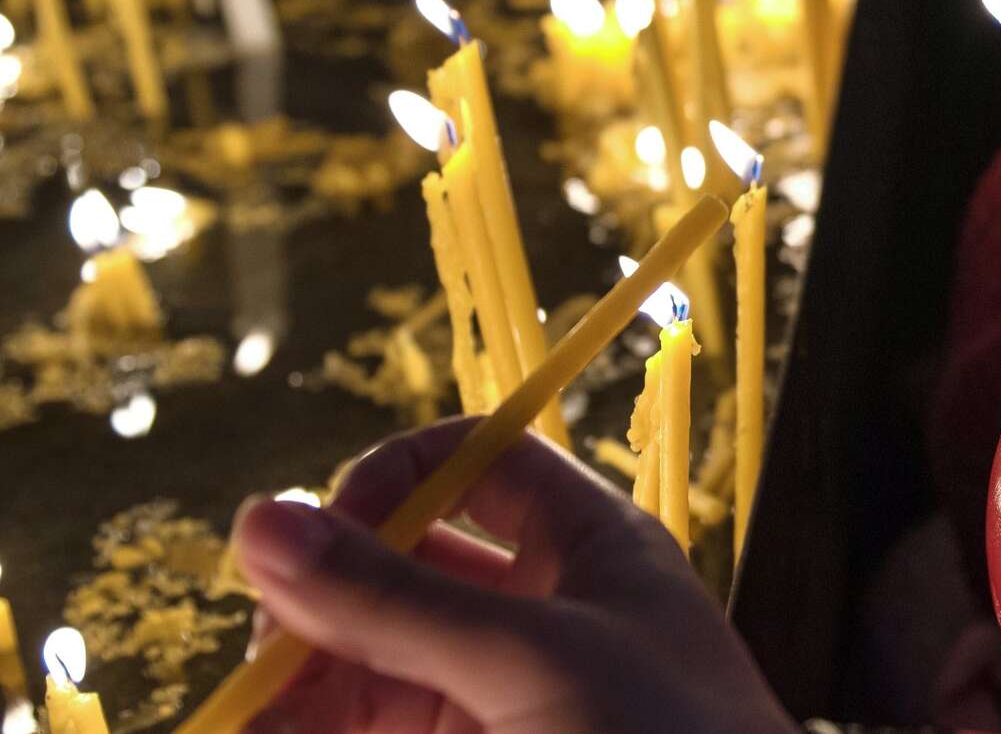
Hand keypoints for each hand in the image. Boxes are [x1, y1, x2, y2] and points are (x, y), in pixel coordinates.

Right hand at [234, 419, 791, 733]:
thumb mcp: (536, 662)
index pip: (470, 464)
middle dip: (315, 614)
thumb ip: (398, 601)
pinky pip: (377, 733)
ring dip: (299, 696)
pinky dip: (318, 731)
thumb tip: (262, 520)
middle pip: (393, 578)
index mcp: (585, 548)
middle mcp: (537, 615)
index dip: (387, 484)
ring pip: (368, 674)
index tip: (313, 549)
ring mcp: (501, 702)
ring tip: (246, 726)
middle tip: (261, 679)